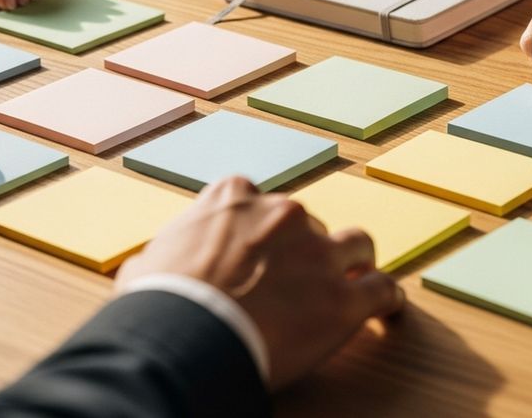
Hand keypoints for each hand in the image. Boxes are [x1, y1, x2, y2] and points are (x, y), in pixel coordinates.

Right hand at [116, 177, 403, 389]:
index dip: (263, 229)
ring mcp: (319, 254)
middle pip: (310, 225)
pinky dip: (386, 300)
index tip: (262, 250)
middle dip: (306, 250)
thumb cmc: (160, 302)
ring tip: (352, 283)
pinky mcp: (343, 299)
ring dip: (354, 263)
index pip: (260, 200)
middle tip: (299, 280)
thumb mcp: (145, 264)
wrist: (186, 335)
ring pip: (357, 246)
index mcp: (235, 197)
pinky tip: (386, 310)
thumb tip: (151, 266)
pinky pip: (382, 291)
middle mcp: (283, 213)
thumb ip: (162, 254)